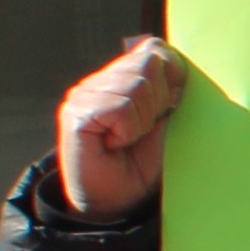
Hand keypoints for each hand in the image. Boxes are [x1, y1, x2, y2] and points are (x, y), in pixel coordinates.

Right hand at [53, 37, 182, 217]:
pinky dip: (128, 129)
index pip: (153, 50)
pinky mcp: (75, 113)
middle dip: (158, 102)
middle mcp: (99, 81)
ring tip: (128, 139)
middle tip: (143, 130)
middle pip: (148, 65)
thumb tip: (174, 61)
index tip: (170, 106)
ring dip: (143, 119)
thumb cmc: (142, 162)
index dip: (172, 74)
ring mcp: (84, 94)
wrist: (117, 201)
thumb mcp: (164, 120)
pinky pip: (121, 107)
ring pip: (137, 85)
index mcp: (121, 77)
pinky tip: (115, 143)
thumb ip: (169, 89)